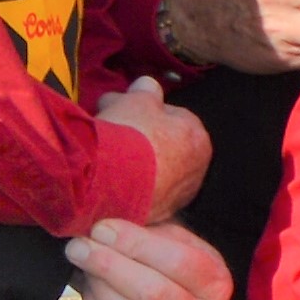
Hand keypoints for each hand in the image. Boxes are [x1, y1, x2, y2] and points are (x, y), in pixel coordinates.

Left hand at [66, 219, 235, 299]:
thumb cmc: (162, 262)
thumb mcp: (170, 239)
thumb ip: (148, 230)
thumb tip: (106, 225)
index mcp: (215, 285)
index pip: (179, 263)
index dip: (136, 244)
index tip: (102, 228)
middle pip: (154, 294)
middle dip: (110, 266)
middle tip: (80, 246)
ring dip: (99, 289)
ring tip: (82, 265)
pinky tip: (88, 294)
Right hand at [96, 79, 210, 223]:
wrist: (107, 183)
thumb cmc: (128, 136)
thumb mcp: (136, 101)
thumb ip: (146, 92)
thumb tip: (148, 84)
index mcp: (198, 139)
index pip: (173, 117)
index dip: (143, 109)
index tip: (121, 107)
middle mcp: (194, 171)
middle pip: (161, 143)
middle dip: (134, 131)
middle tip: (107, 123)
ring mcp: (174, 197)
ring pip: (149, 169)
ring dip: (129, 158)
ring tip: (101, 149)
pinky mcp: (152, 215)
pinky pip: (138, 190)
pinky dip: (124, 181)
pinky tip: (103, 174)